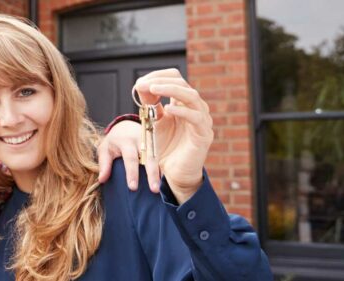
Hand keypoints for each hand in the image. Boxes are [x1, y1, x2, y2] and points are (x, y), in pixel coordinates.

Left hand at [97, 121, 164, 192]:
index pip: (130, 158)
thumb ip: (104, 163)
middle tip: (153, 190)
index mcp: (127, 141)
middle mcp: (141, 141)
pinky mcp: (157, 147)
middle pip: (148, 158)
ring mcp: (152, 143)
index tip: (133, 187)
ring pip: (157, 159)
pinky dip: (163, 170)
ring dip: (159, 174)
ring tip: (159, 189)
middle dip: (151, 175)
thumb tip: (101, 180)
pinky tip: (165, 183)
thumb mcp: (104, 148)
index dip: (132, 173)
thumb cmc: (114, 141)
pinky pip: (162, 159)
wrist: (126, 125)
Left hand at [134, 68, 213, 203]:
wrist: (174, 172)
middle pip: (183, 83)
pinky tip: (168, 109)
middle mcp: (195, 108)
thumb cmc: (165, 147)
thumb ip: (150, 105)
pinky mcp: (204, 134)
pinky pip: (196, 118)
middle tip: (142, 85)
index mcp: (183, 103)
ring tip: (153, 89)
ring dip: (171, 90)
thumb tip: (140, 85)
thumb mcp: (154, 122)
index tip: (139, 83)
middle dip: (161, 81)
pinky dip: (182, 111)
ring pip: (192, 96)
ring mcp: (202, 120)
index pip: (175, 78)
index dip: (158, 76)